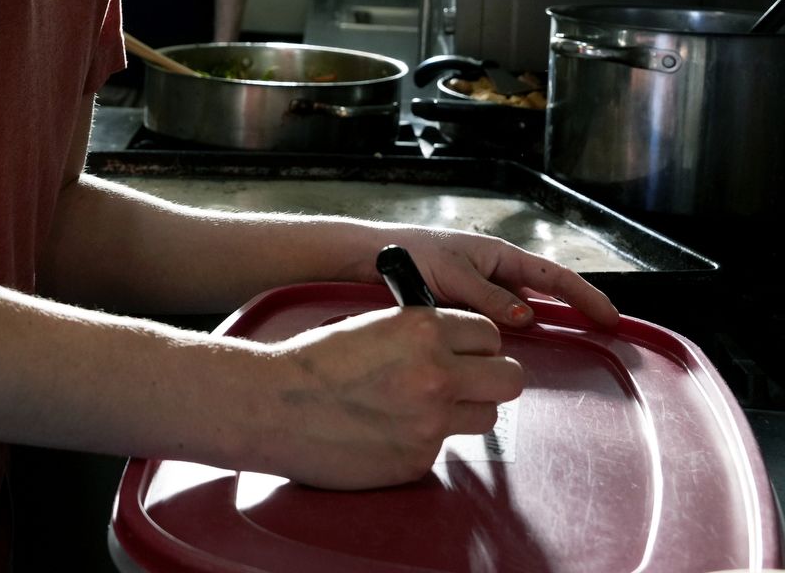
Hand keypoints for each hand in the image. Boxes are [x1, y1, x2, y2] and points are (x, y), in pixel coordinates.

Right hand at [256, 303, 523, 489]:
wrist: (275, 406)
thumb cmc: (315, 362)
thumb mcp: (374, 324)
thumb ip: (421, 334)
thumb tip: (454, 345)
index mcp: (425, 330)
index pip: (490, 334)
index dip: (477, 344)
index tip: (467, 352)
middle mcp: (438, 374)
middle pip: (509, 379)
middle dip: (491, 378)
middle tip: (469, 381)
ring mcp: (432, 421)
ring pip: (486, 416)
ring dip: (465, 411)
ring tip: (427, 408)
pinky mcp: (419, 459)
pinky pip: (443, 447)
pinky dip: (423, 440)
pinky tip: (390, 431)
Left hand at [381, 228, 619, 329]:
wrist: (374, 257)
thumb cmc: (413, 254)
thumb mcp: (455, 276)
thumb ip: (490, 298)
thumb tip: (526, 318)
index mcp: (500, 256)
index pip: (554, 276)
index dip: (584, 296)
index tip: (608, 316)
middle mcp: (496, 271)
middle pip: (542, 294)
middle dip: (569, 312)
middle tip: (597, 335)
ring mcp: (483, 288)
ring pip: (518, 312)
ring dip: (534, 328)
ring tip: (558, 348)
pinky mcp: (467, 304)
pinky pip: (496, 321)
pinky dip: (506, 335)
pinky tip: (508, 352)